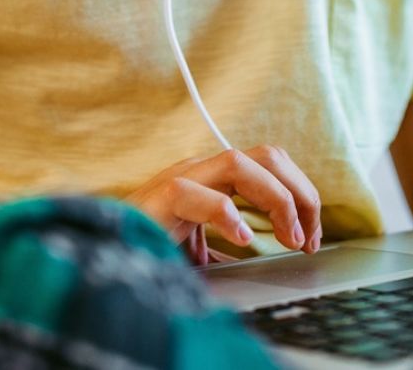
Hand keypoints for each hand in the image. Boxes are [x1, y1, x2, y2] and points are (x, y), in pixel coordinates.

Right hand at [126, 146, 321, 264]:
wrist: (102, 245)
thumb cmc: (148, 243)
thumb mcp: (200, 244)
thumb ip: (228, 243)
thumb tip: (266, 257)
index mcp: (214, 177)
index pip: (272, 164)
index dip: (301, 195)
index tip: (311, 237)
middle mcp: (202, 169)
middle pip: (268, 156)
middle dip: (299, 193)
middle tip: (309, 238)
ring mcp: (181, 178)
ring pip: (240, 164)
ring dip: (276, 200)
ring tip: (288, 239)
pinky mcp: (160, 198)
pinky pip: (195, 194)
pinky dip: (225, 215)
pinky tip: (241, 240)